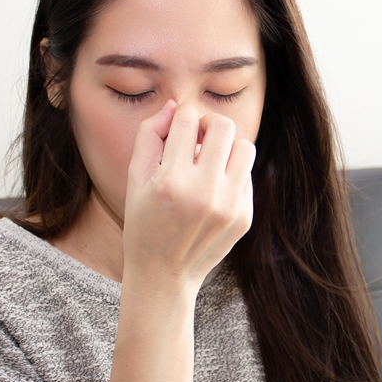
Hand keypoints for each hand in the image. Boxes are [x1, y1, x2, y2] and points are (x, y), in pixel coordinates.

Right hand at [121, 100, 256, 296]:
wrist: (164, 275)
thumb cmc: (144, 222)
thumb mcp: (134, 179)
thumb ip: (148, 136)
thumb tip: (175, 106)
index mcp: (170, 181)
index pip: (188, 120)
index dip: (182, 117)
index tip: (178, 130)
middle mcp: (203, 193)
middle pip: (224, 127)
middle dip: (209, 125)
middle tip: (199, 139)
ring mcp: (228, 206)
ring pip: (245, 146)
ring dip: (227, 146)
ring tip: (210, 160)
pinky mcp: (244, 217)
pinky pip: (247, 175)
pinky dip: (231, 173)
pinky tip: (213, 188)